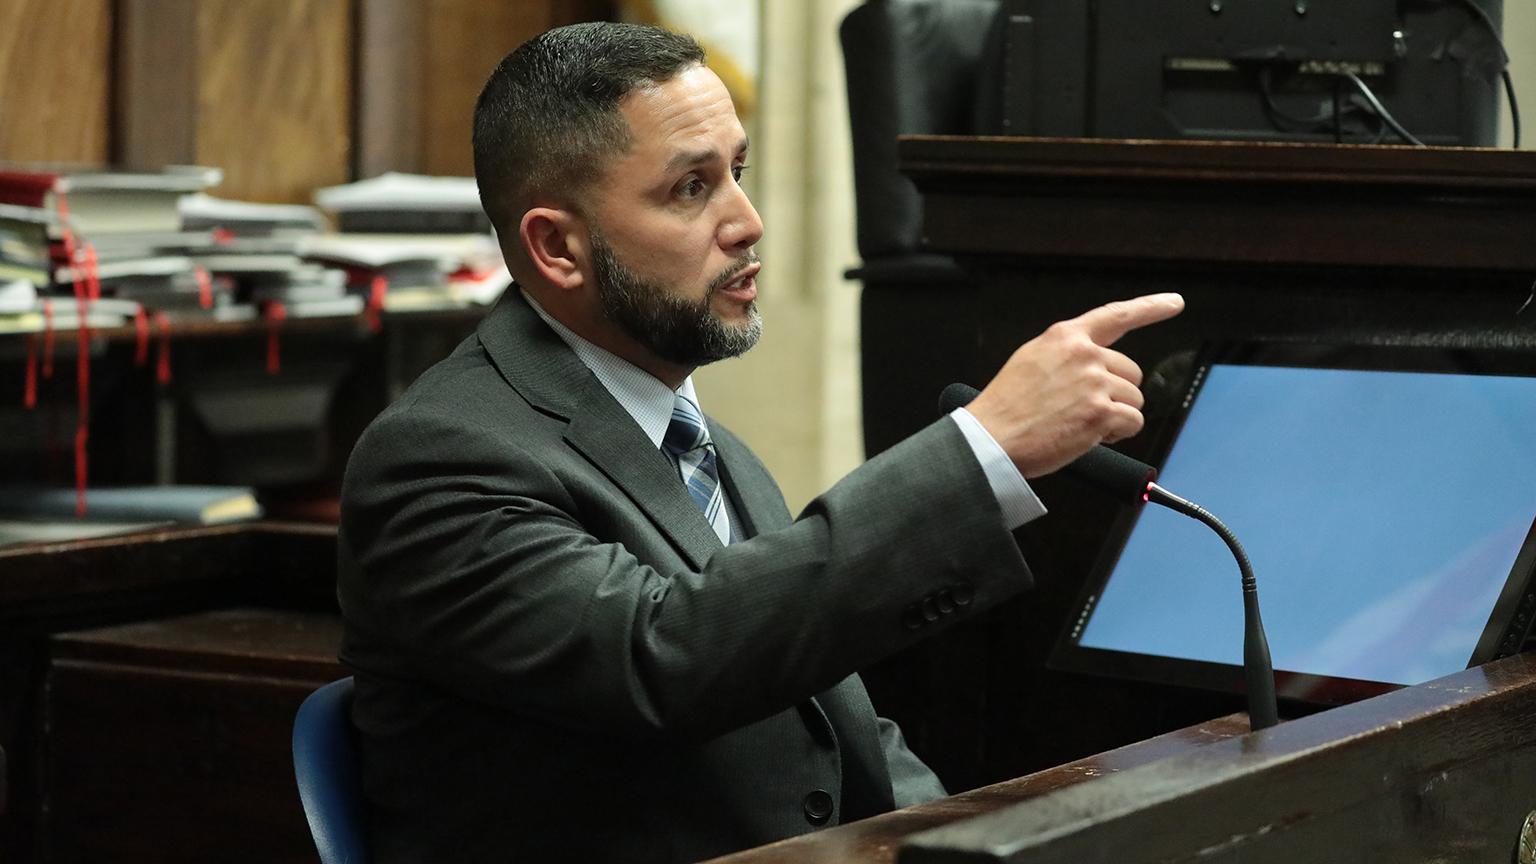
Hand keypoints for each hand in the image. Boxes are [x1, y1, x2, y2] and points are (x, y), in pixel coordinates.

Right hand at [966, 293, 1184, 477]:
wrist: (991, 438)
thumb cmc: (1006, 407)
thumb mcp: (1031, 360)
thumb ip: (1066, 354)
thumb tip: (1095, 364)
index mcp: (1065, 337)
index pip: (1116, 315)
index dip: (1150, 307)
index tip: (1173, 302)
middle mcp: (1084, 354)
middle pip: (1131, 372)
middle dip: (1116, 393)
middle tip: (1084, 409)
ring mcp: (1094, 382)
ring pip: (1134, 400)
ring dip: (1115, 416)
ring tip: (1079, 423)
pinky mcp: (1101, 412)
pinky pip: (1132, 422)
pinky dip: (1118, 433)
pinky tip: (1090, 435)